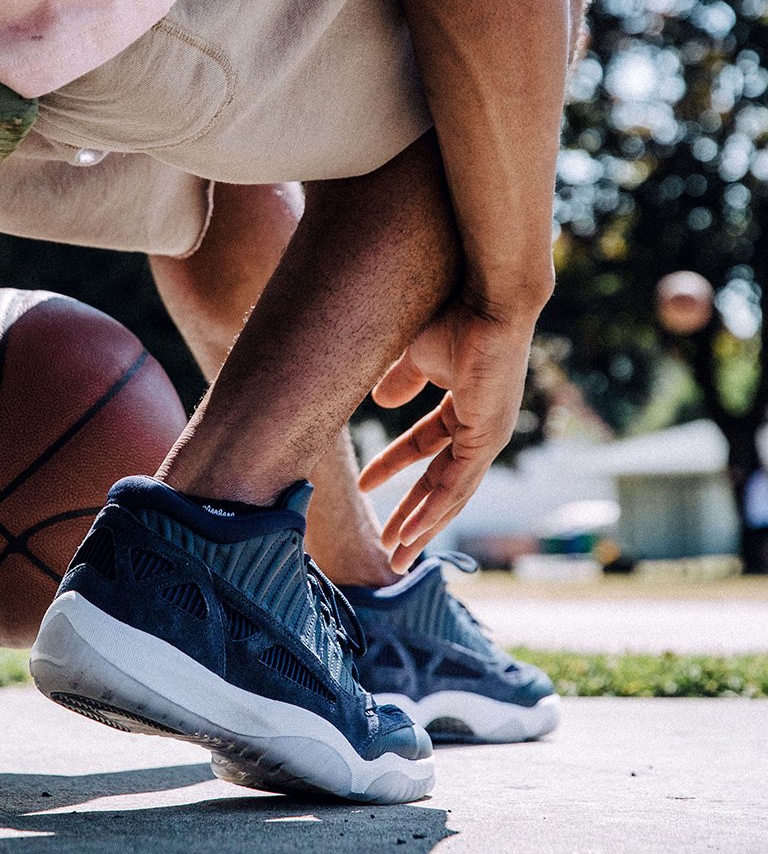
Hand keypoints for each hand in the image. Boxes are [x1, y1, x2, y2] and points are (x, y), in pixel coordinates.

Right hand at [358, 289, 539, 572]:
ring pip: (451, 495)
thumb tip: (380, 399)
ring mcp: (488, 436)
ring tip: (397, 555)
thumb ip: (402, 380)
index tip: (365, 486)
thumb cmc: (455, 315)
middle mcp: (480, 428)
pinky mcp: (488, 438)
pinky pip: (458, 485)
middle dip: (413, 516)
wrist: (484, 297)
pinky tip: (415, 534)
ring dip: (423, 527)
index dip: (393, 467)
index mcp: (465, 409)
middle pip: (441, 484)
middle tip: (390, 546)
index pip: (425, 448)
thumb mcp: (418, 357)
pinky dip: (435, 512)